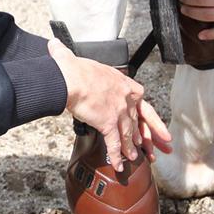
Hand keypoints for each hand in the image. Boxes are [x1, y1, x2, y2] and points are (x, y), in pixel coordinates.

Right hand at [47, 38, 171, 170]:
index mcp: (123, 84)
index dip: (150, 118)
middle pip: (141, 122)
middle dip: (151, 139)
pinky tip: (120, 166)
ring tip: (135, 159)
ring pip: (129, 135)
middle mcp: (125, 99)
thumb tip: (54, 47)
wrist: (69, 78)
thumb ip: (66, 54)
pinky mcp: (107, 124)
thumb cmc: (73, 69)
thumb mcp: (75, 59)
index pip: (143, 104)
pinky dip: (117, 156)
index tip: (154, 126)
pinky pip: (114, 144)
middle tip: (160, 150)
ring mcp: (118, 112)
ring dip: (132, 149)